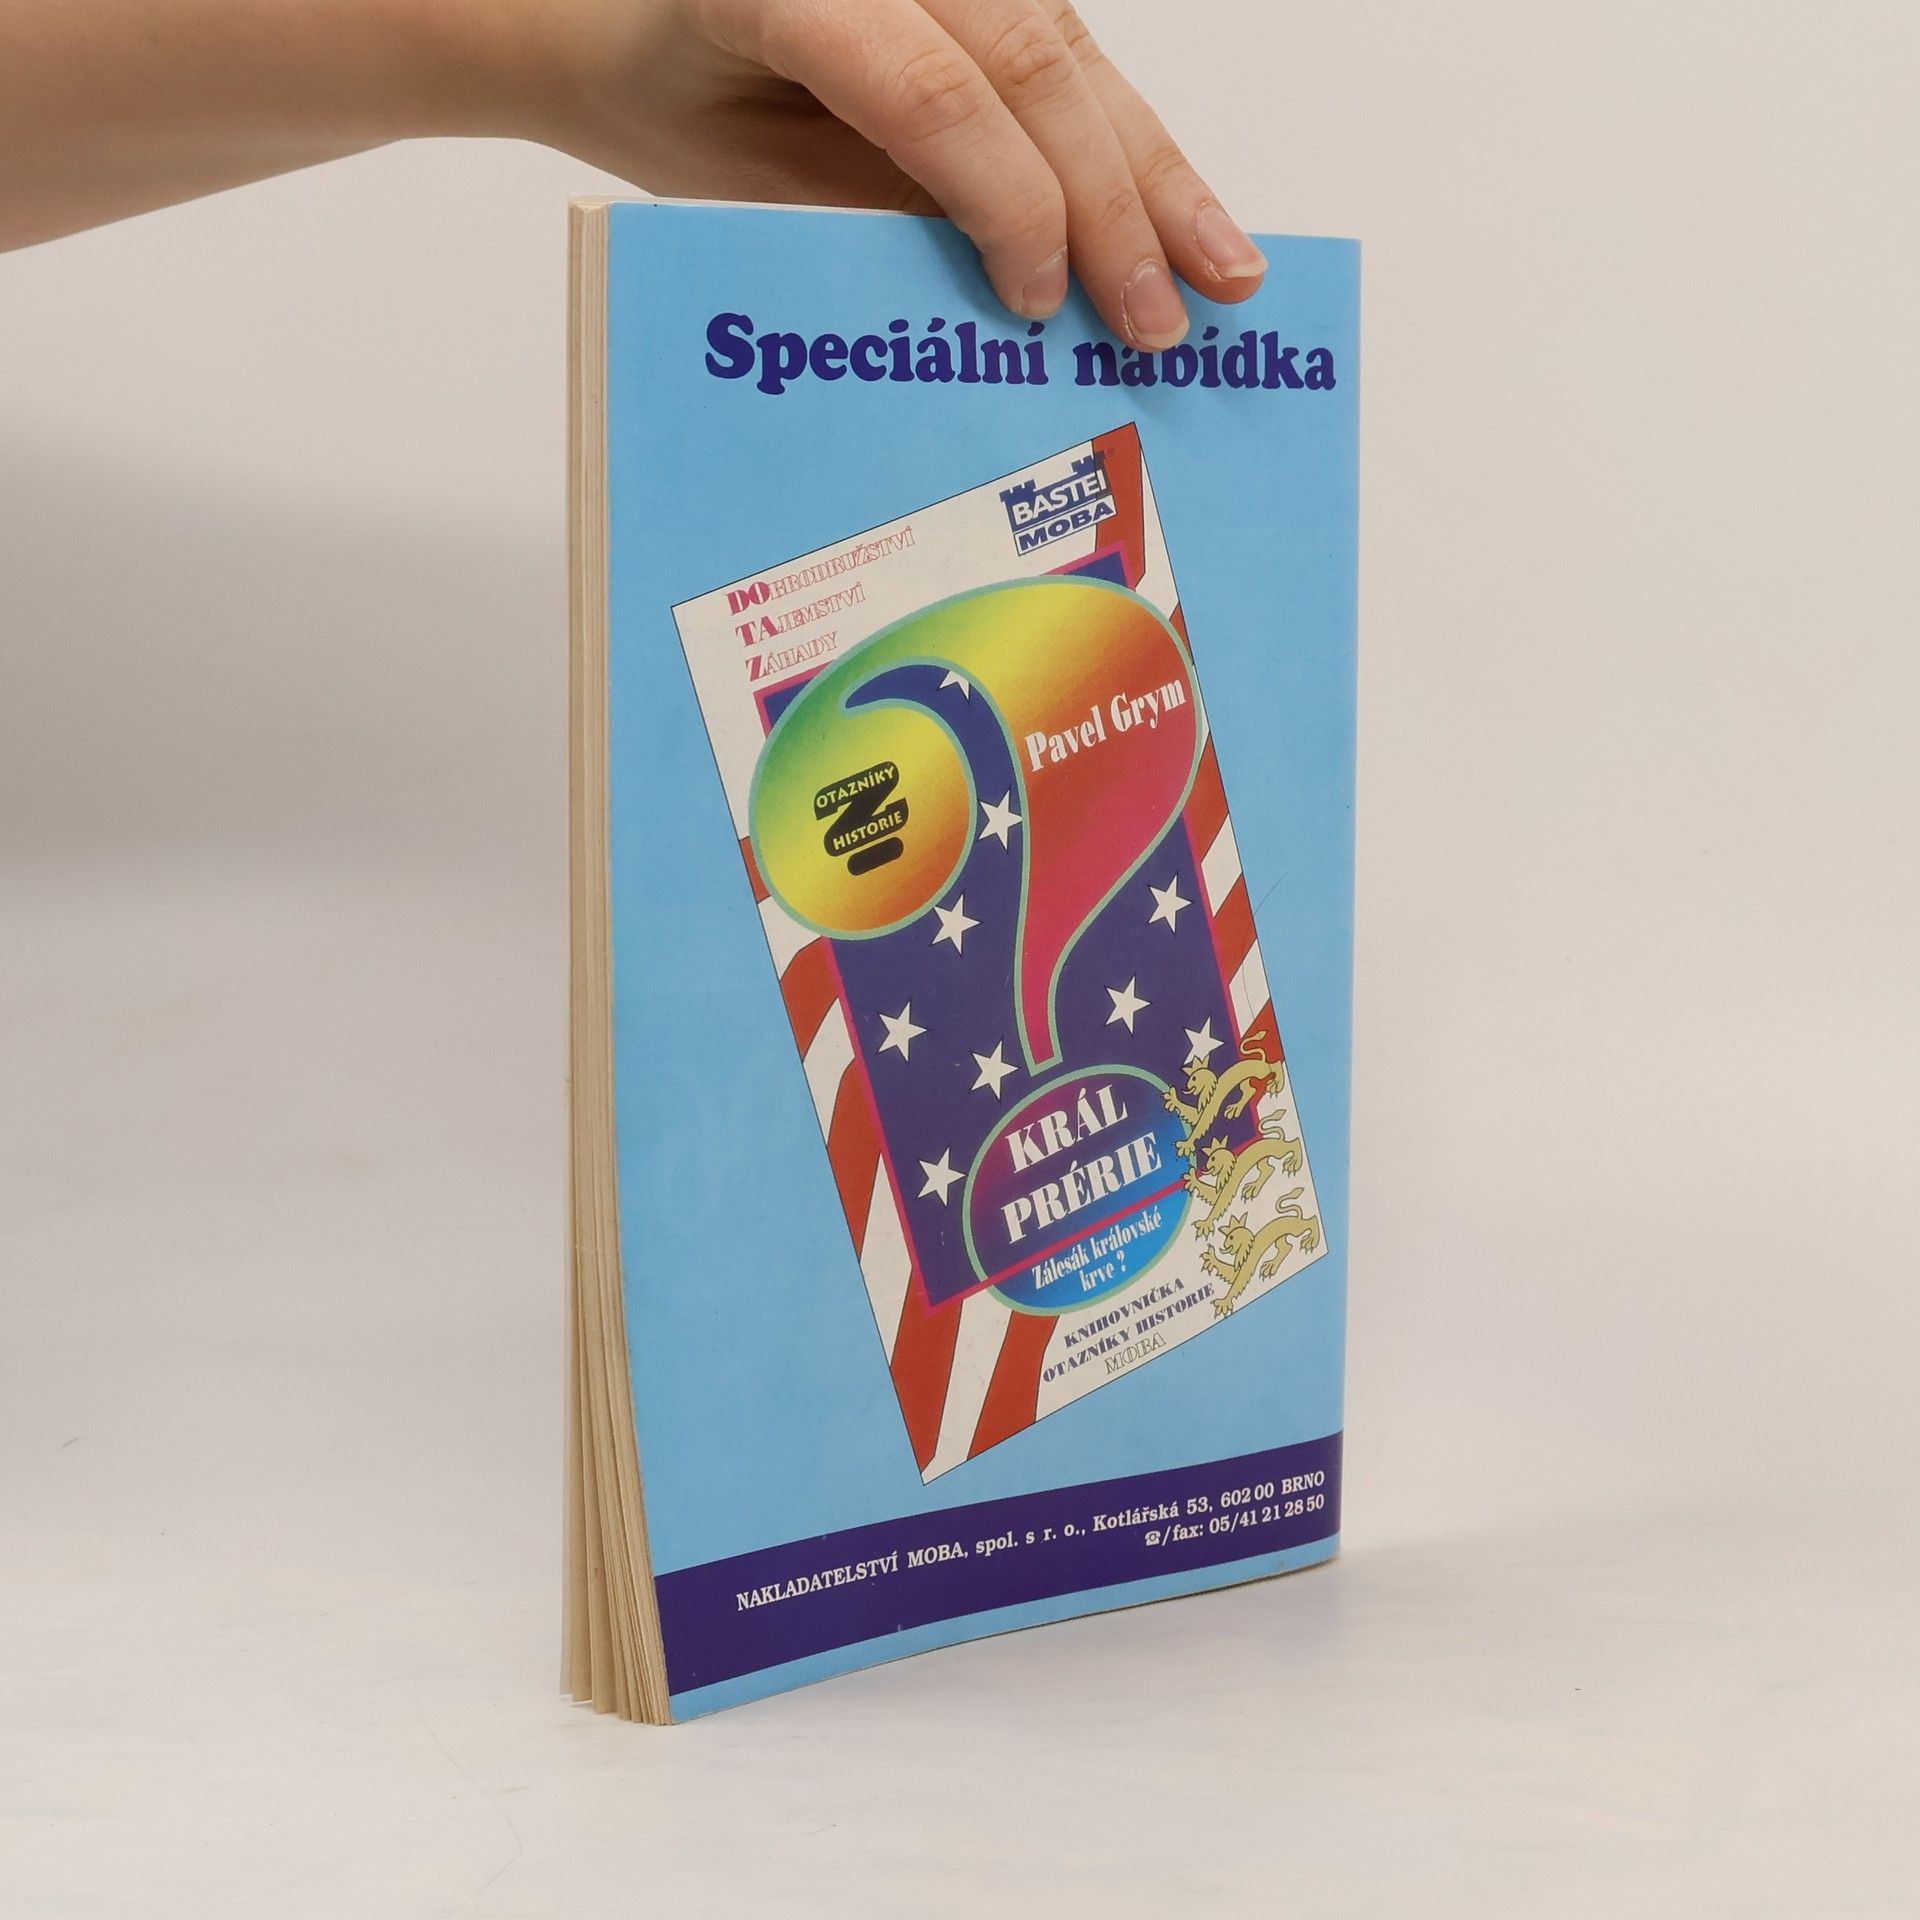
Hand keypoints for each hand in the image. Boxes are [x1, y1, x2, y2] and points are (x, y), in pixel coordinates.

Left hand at [515, 0, 1267, 344]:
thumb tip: (1013, 295)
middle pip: (1030, 63)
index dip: (1005, 202)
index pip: (931, 91)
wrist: (618, 11)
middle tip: (1168, 319)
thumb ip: (868, 216)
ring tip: (1224, 274)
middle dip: (1112, 204)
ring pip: (1074, 54)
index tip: (1040, 306)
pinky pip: (1073, 54)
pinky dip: (1133, 145)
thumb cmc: (666, 98)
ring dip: (1157, 173)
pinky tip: (1187, 214)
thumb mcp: (739, 182)